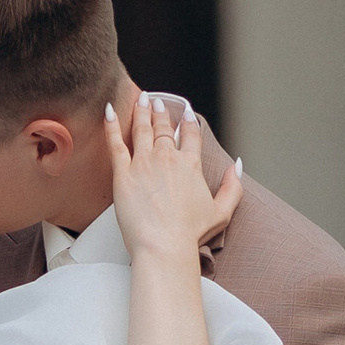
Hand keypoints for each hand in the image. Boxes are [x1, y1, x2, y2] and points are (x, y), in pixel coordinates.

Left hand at [107, 94, 239, 270]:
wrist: (164, 245)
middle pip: (164, 128)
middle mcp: (167, 158)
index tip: (185, 113)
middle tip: (156, 102)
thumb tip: (235, 165)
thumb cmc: (190, 234)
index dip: (188, 122)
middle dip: (160, 112)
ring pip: (141, 129)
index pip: (191, 135)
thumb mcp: (222, 211)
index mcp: (191, 165)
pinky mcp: (123, 174)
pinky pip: (116, 143)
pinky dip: (112, 125)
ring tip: (140, 99)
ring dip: (141, 111)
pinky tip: (109, 111)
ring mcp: (144, 164)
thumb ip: (232, 186)